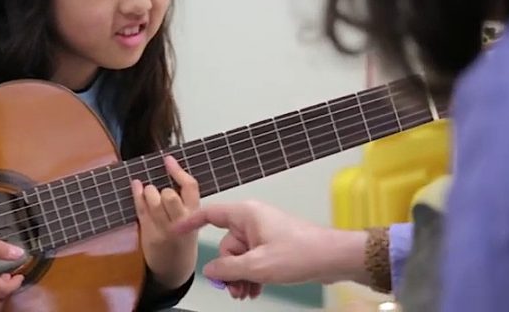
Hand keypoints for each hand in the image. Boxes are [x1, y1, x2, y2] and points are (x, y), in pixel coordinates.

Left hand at [131, 156, 198, 289]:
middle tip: (161, 191)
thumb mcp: (192, 220)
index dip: (178, 171)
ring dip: (149, 191)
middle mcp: (181, 222)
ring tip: (149, 192)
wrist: (174, 269)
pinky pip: (141, 210)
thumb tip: (169, 170)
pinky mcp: (149, 234)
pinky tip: (136, 185)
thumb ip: (184, 201)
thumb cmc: (182, 239)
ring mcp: (164, 229)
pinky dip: (137, 194)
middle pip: (170, 196)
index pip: (190, 188)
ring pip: (154, 202)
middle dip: (163, 189)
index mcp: (195, 215)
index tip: (168, 160)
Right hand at [174, 200, 368, 287]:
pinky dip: (251, 275)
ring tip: (247, 294)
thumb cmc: (299, 253)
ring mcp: (263, 233)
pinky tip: (255, 290)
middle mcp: (252, 220)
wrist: (333, 258)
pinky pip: (253, 260)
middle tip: (235, 291)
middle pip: (226, 245)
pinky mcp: (273, 245)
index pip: (209, 214)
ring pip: (240, 256)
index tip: (175, 231)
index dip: (190, 223)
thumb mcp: (258, 265)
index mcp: (246, 214)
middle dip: (228, 270)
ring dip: (240, 276)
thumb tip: (210, 271)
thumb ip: (228, 269)